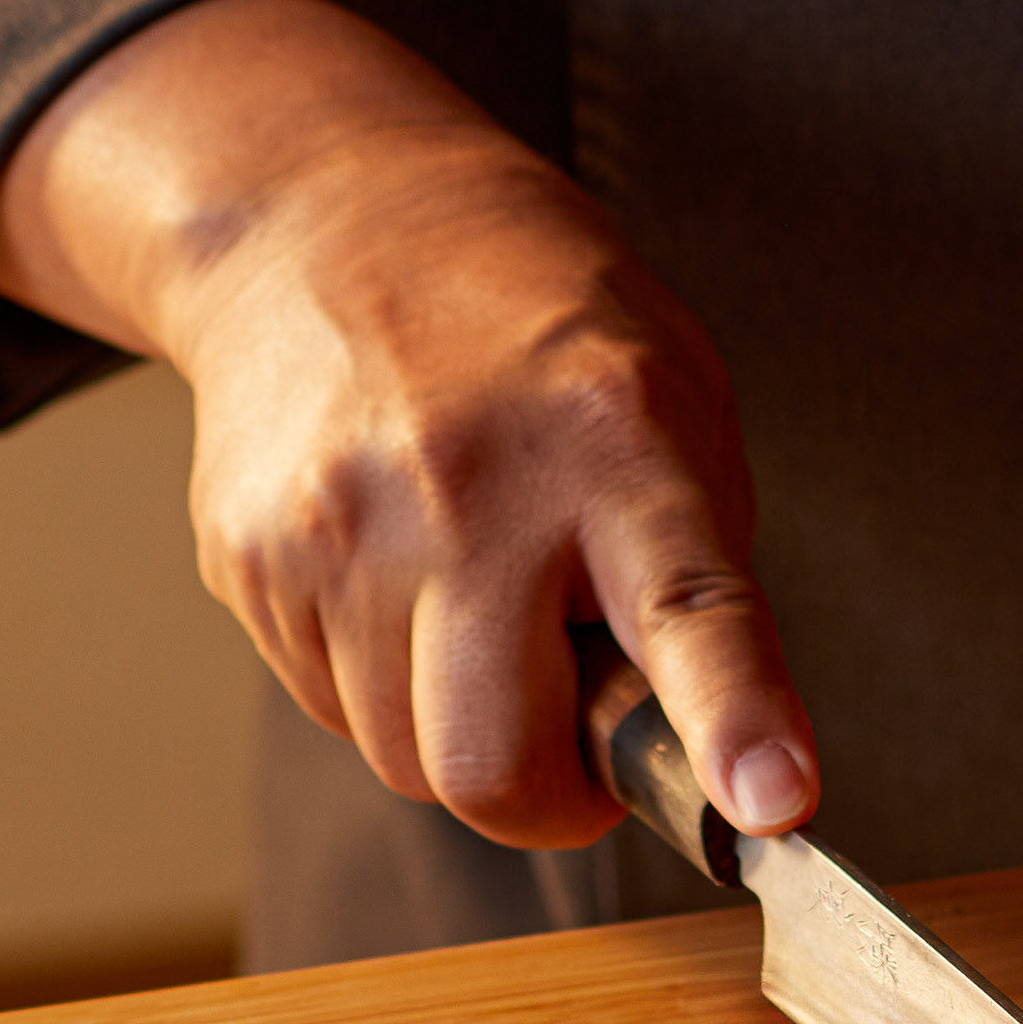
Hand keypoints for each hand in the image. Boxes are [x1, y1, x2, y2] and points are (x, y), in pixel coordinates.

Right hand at [0, 0, 814, 847]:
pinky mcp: (250, 556)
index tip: (773, 806)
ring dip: (459, 725)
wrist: (329, 217)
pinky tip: (397, 570)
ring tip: (479, 595)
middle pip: (494, 765)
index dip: (732, 721)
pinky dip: (381, 679)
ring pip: (403, 760)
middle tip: (580, 735)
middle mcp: (467, 483)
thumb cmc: (535, 324)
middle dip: (548, 795)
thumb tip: (703, 758)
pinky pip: (332, 709)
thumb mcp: (674, 395)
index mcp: (615, 435)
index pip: (687, 607)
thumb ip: (697, 570)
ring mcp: (339, 524)